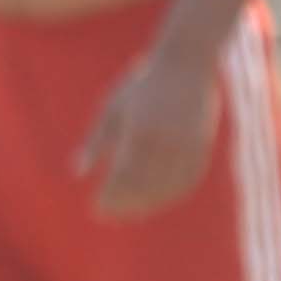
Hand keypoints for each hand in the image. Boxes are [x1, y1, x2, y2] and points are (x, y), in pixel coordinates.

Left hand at [78, 36, 216, 220]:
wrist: (187, 63)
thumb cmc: (141, 85)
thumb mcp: (111, 108)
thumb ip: (95, 141)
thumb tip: (77, 173)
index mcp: (139, 131)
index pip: (122, 176)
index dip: (110, 197)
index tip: (96, 208)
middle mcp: (166, 139)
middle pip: (144, 185)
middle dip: (125, 205)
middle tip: (109, 217)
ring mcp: (188, 142)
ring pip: (168, 185)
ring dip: (148, 204)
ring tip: (130, 213)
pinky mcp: (203, 143)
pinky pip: (189, 177)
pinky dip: (173, 193)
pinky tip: (158, 200)